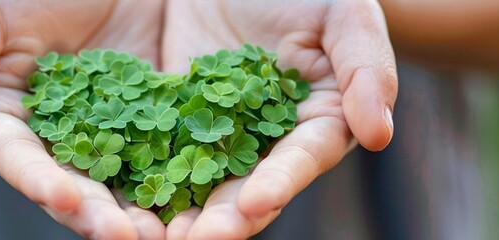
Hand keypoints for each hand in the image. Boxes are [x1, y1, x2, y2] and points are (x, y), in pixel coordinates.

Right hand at [0, 1, 165, 238]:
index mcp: (8, 124)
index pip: (21, 160)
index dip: (40, 183)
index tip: (67, 199)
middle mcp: (57, 140)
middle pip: (76, 186)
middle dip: (100, 215)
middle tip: (129, 238)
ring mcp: (108, 132)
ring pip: (125, 182)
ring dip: (145, 214)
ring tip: (168, 235)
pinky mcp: (152, 118)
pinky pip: (169, 150)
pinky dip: (184, 177)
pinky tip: (203, 200)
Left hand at [161, 1, 397, 238]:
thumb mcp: (344, 16)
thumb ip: (366, 69)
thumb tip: (379, 135)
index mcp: (315, 124)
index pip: (299, 161)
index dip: (280, 183)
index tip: (255, 204)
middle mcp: (266, 141)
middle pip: (245, 188)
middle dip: (223, 217)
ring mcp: (216, 132)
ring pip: (196, 181)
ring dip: (177, 212)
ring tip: (151, 236)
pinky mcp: (175, 117)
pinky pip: (154, 148)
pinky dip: (139, 175)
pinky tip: (119, 200)